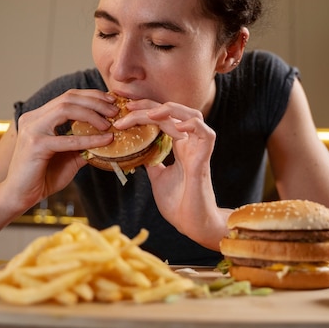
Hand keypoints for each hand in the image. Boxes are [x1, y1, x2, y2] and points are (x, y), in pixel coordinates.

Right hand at [3, 89, 117, 210]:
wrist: (20, 196)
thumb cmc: (43, 177)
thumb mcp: (69, 156)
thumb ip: (84, 145)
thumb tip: (109, 137)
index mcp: (39, 117)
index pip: (67, 96)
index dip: (91, 96)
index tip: (111, 102)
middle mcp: (33, 118)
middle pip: (68, 98)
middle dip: (95, 101)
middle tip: (115, 111)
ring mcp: (32, 129)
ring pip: (66, 109)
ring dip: (92, 114)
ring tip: (109, 123)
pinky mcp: (36, 145)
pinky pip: (68, 139)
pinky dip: (90, 138)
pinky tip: (106, 140)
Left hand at [115, 100, 227, 248]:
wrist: (191, 224)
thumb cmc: (178, 203)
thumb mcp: (157, 177)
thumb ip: (151, 161)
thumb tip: (138, 151)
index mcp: (179, 145)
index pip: (162, 118)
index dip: (144, 109)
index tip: (122, 108)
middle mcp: (189, 143)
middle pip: (172, 111)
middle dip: (149, 105)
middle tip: (127, 106)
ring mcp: (197, 150)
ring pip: (192, 115)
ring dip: (171, 110)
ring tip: (150, 113)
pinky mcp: (203, 160)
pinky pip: (206, 134)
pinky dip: (193, 125)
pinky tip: (177, 126)